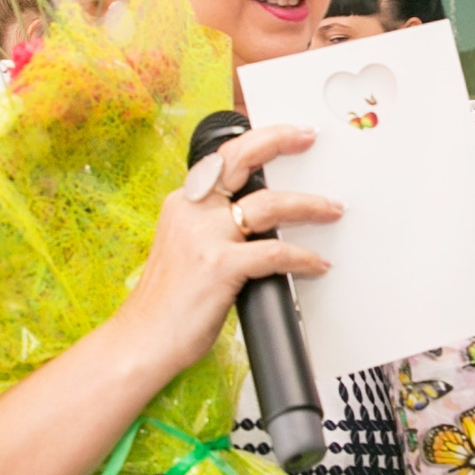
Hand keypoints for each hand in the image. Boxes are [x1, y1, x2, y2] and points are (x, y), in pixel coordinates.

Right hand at [112, 126, 336, 376]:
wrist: (143, 340)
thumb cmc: (167, 303)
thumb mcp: (186, 249)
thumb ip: (215, 228)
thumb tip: (260, 220)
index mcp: (183, 204)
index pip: (223, 158)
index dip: (258, 140)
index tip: (287, 134)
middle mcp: (192, 211)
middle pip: (240, 159)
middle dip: (279, 141)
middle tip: (308, 138)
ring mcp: (205, 236)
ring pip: (269, 205)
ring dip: (308, 206)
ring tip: (331, 210)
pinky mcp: (219, 265)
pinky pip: (275, 252)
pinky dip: (302, 257)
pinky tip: (315, 263)